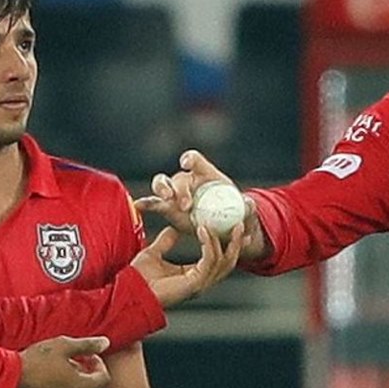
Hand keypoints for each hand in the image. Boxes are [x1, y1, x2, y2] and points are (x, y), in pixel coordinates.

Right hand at [12, 336, 110, 387]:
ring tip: (61, 371)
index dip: (99, 365)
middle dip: (89, 375)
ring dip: (77, 386)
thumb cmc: (36, 360)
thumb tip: (106, 343)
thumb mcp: (64, 345)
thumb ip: (87, 345)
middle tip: (75, 362)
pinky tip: (50, 383)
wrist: (6, 379)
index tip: (88, 356)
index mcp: (81, 386)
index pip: (103, 378)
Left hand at [131, 222, 244, 307]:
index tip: (234, 229)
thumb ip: (166, 242)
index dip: (228, 245)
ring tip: (221, 224)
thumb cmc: (138, 278)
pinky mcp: (195, 283)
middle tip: (241, 225)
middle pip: (228, 262)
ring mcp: (199, 284)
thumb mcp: (155, 252)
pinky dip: (209, 244)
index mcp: (194, 276)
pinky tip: (203, 231)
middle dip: (236, 243)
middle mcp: (200, 282)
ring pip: (223, 261)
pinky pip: (209, 261)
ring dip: (223, 240)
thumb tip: (173, 228)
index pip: (219, 260)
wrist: (129, 290)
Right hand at [134, 150, 265, 257]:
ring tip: (167, 201)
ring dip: (162, 190)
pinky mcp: (167, 208)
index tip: (186, 163)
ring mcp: (175, 194)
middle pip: (178, 177)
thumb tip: (249, 205)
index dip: (190, 159)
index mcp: (205, 174)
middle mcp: (188, 180)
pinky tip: (138, 206)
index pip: (195, 160)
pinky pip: (154, 204)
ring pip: (162, 184)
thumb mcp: (245, 211)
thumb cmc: (236, 212)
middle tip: (185, 204)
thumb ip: (248, 208)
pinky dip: (145, 204)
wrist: (226, 227)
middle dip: (179, 188)